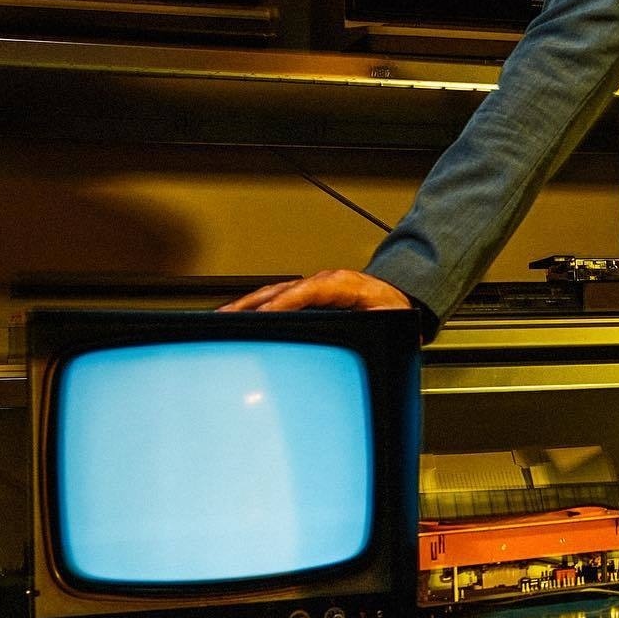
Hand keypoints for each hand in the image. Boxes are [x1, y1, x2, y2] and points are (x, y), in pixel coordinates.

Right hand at [219, 270, 413, 312]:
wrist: (396, 298)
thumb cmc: (392, 308)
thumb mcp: (390, 318)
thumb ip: (379, 324)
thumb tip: (370, 335)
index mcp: (342, 284)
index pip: (308, 291)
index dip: (285, 302)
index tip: (265, 314)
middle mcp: (322, 282)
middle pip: (281, 290)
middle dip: (252, 303)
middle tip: (227, 317)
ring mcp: (311, 287)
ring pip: (273, 293)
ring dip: (247, 305)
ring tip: (222, 318)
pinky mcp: (306, 296)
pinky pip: (276, 299)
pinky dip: (256, 307)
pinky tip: (239, 318)